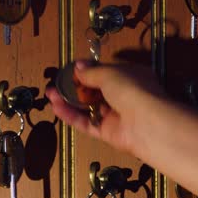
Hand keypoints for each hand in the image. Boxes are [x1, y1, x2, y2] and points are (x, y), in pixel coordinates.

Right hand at [46, 60, 165, 152]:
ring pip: (87, 107)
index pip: (104, 73)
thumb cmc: (131, 89)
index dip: (86, 72)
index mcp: (129, 77)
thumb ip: (91, 72)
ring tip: (50, 94)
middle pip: (93, 91)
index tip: (69, 70)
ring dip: (69, 100)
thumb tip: (77, 65)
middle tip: (55, 83)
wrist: (147, 124)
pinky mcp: (106, 132)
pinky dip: (71, 115)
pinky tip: (56, 108)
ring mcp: (114, 115)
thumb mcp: (109, 74)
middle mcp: (122, 96)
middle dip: (74, 86)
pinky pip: (86, 122)